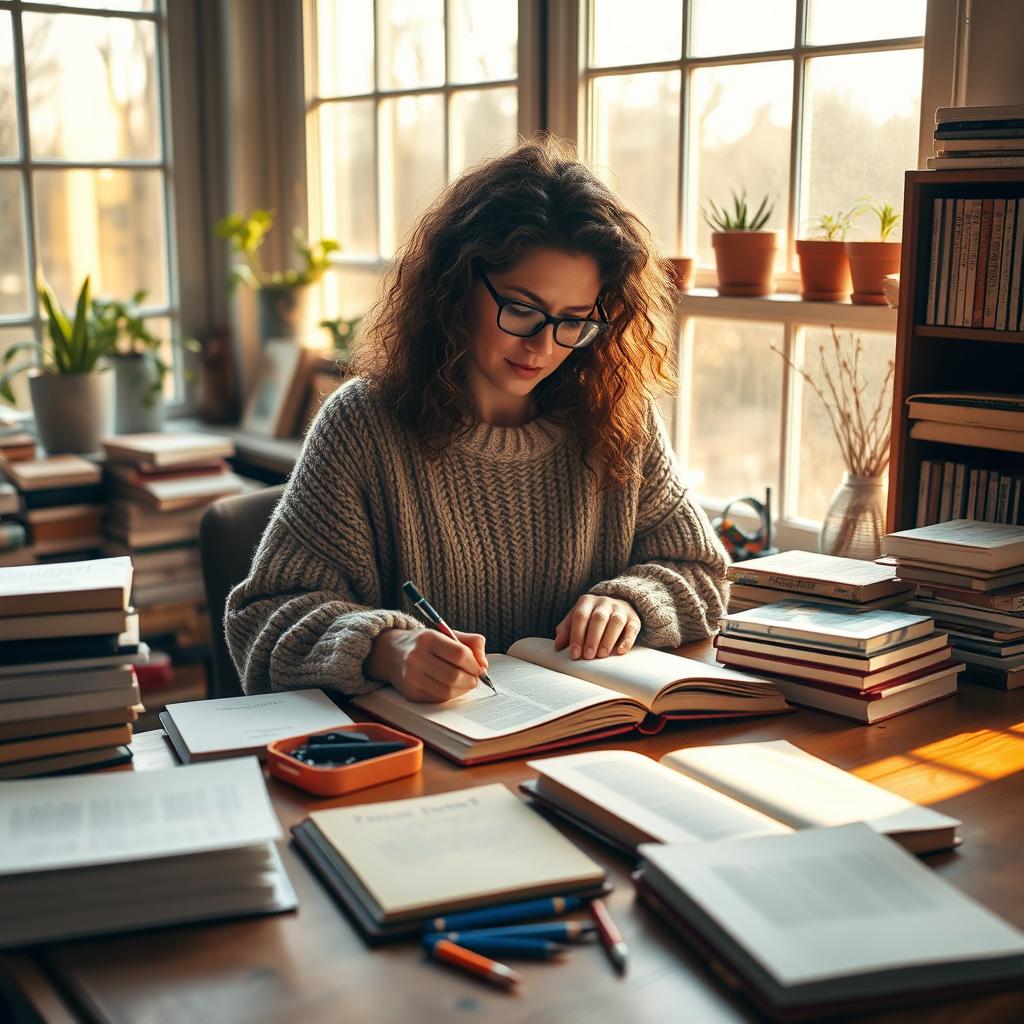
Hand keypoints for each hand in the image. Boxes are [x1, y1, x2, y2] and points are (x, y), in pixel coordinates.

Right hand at [369, 628, 487, 702]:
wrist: (392, 652)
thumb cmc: (426, 644)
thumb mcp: (447, 634)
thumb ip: (471, 643)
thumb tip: (484, 664)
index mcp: (428, 638)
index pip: (460, 654)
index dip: (474, 664)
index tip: (479, 667)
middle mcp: (416, 657)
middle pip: (454, 676)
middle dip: (471, 680)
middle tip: (475, 679)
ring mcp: (411, 677)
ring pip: (447, 691)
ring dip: (463, 690)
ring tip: (465, 683)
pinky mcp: (410, 692)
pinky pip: (438, 699)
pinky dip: (450, 695)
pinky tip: (451, 687)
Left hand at [553, 595, 640, 659]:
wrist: (616, 607)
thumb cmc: (590, 618)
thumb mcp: (576, 620)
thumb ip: (565, 631)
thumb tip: (557, 645)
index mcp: (587, 601)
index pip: (580, 616)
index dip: (577, 635)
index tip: (575, 654)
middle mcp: (604, 602)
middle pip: (598, 618)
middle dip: (592, 639)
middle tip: (588, 656)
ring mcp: (620, 609)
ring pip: (616, 621)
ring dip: (608, 640)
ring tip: (602, 655)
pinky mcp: (633, 618)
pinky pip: (632, 628)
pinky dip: (627, 640)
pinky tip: (620, 652)